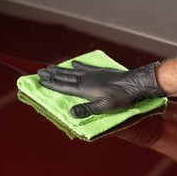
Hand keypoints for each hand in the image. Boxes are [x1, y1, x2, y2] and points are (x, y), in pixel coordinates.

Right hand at [38, 60, 164, 117]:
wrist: (136, 83)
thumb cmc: (122, 97)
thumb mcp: (104, 106)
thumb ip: (87, 109)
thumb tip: (71, 113)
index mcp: (84, 89)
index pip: (64, 86)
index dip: (51, 83)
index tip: (40, 80)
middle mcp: (86, 79)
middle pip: (65, 76)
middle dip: (52, 74)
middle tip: (40, 71)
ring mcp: (93, 74)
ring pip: (73, 71)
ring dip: (61, 69)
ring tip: (51, 67)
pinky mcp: (101, 72)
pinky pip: (86, 67)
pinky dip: (78, 65)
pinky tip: (73, 62)